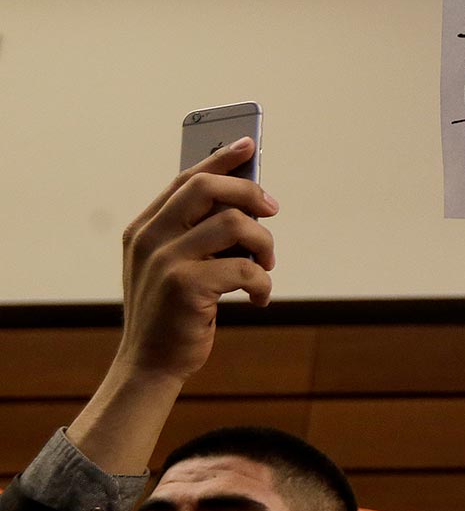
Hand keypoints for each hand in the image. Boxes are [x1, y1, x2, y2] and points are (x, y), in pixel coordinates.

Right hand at [114, 137, 278, 384]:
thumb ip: (197, 233)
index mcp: (144, 228)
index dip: (220, 158)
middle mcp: (148, 238)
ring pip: (234, 223)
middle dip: (249, 191)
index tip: (249, 144)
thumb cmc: (173, 312)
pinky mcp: (184, 286)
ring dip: (264, 244)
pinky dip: (262, 282)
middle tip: (273, 210)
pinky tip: (259, 298)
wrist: (150, 366)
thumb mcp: (175, 265)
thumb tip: (250, 200)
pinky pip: (243, 267)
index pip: (186, 178)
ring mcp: (164, 261)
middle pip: (206, 187)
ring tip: (267, 265)